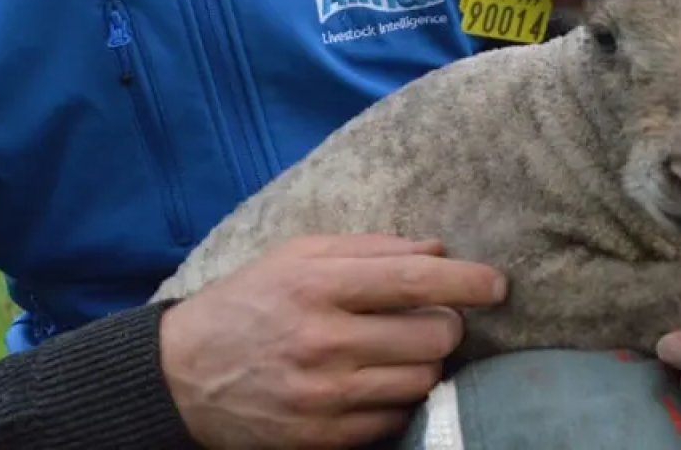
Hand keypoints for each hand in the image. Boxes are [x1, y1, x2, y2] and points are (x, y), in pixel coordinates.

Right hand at [158, 234, 506, 449]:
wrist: (184, 375)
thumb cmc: (249, 303)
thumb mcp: (296, 257)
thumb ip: (368, 248)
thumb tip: (436, 249)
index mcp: (315, 285)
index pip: (413, 281)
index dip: (466, 281)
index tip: (496, 284)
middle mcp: (322, 341)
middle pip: (433, 336)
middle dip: (444, 324)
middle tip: (428, 319)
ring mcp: (324, 396)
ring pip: (423, 380)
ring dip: (424, 364)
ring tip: (398, 351)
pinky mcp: (323, 438)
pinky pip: (396, 418)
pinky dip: (398, 399)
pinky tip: (374, 382)